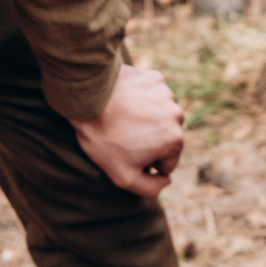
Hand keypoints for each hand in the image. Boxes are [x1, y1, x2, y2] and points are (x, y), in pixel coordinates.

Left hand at [72, 64, 185, 197]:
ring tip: (120, 118)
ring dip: (144, 119)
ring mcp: (166, 95)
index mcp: (175, 141)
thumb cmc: (104, 137)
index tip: (125, 153)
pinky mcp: (155, 78)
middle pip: (164, 139)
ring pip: (159, 116)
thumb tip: (166, 181)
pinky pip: (151, 96)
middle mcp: (177, 116)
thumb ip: (150, 188)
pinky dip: (140, 99)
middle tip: (121, 135)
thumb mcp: (123, 176)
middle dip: (147, 141)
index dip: (144, 162)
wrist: (88, 98)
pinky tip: (122, 102)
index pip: (165, 163)